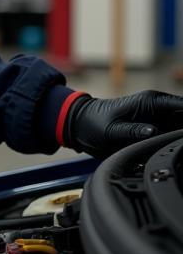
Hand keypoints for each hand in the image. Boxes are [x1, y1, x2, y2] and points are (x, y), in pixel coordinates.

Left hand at [62, 90, 182, 156]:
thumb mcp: (111, 129)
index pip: (182, 106)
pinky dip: (173, 142)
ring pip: (179, 128)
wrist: (81, 125)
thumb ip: (132, 131)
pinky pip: (171, 135)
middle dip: (182, 133)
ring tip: (174, 149)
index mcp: (149, 101)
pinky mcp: (155, 128)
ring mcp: (157, 118)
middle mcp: (157, 107)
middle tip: (179, 146)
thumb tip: (153, 131)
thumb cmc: (93, 123)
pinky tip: (172, 151)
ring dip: (178, 139)